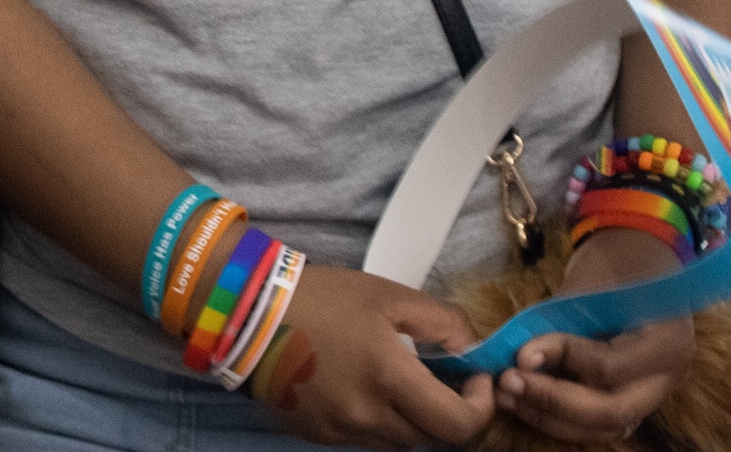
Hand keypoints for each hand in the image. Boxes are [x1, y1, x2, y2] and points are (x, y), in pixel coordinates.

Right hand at [252, 265, 493, 447]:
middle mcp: (369, 416)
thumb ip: (440, 320)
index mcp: (389, 378)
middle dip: (445, 410)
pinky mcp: (320, 437)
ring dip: (410, 418)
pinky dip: (376, 419)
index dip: (480, 407)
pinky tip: (360, 386)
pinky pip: (365, 438)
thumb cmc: (322, 297)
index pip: (458, 425)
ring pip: (398, 441)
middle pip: (431, 438)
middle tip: (441, 378)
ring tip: (396, 379)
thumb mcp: (386, 293)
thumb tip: (469, 349)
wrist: (250, 312)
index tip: (476, 380)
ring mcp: (342, 432)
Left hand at [493, 228, 693, 441]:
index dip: (562, 362)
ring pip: (605, 427)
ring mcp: (656, 393)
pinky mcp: (636, 399)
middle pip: (612, 412)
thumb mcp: (587, 283)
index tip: (521, 353)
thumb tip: (520, 358)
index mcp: (666, 341)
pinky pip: (601, 423)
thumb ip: (558, 323)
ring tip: (507, 396)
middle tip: (508, 384)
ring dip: (552, 417)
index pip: (610, 368)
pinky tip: (525, 402)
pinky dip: (562, 418)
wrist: (642, 255)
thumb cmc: (615, 262)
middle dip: (554, 402)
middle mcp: (668, 377)